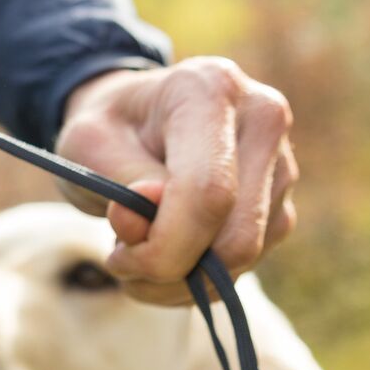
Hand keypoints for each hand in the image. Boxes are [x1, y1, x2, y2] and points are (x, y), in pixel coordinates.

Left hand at [54, 58, 297, 304]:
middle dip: (173, 271)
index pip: (208, 191)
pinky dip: (202, 278)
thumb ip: (118, 182)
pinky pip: (251, 262)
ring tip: (136, 255)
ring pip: (246, 256)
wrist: (136, 117)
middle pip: (237, 235)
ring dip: (183, 280)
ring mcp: (281, 162)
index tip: (119, 260)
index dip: (165, 246)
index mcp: (210, 90)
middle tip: (121, 264)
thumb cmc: (109, 129)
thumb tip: (144, 222)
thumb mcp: (88, 145)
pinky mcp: (281, 199)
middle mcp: (261, 119)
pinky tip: (167, 257)